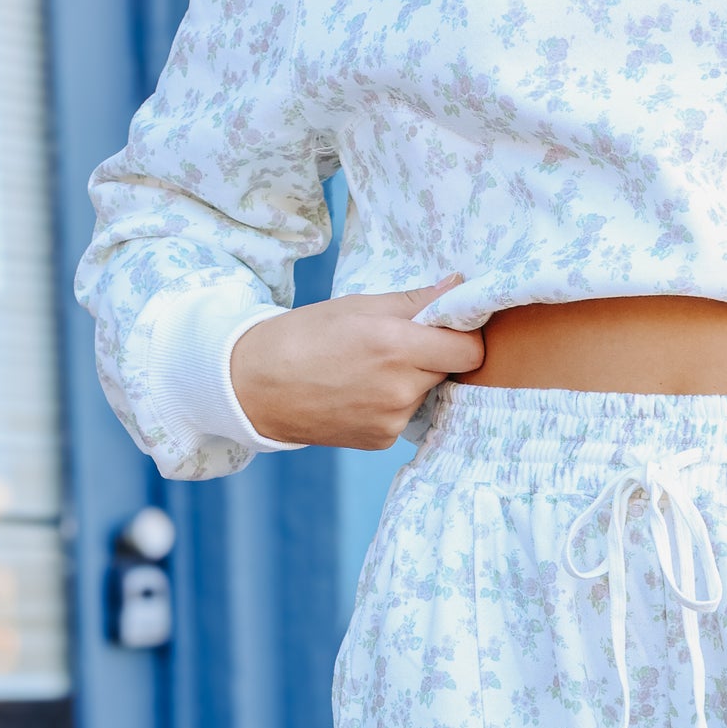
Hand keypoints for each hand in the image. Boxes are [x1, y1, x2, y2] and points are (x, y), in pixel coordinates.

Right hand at [229, 279, 484, 448]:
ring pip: (427, 392)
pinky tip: (361, 390)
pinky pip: (406, 414)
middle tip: (400, 341)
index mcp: (396, 347)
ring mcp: (392, 421)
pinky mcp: (382, 440)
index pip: (470, 350)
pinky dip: (393, 401)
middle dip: (435, 353)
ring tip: (370, 367)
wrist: (256, 386)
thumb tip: (459, 287)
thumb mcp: (359, 305)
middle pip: (450, 370)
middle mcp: (400, 390)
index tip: (450, 325)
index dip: (465, 334)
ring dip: (413, 378)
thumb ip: (416, 301)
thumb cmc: (305, 336)